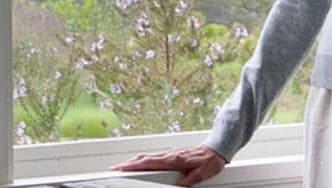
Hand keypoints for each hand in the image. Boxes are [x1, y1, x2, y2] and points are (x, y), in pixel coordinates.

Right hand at [110, 145, 227, 186]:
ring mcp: (170, 154)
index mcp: (174, 159)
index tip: (122, 168)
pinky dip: (143, 161)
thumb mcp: (201, 173)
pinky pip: (154, 158)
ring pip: (148, 157)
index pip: (150, 163)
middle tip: (114, 169)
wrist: (217, 149)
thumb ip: (189, 181)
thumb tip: (178, 187)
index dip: (135, 165)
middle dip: (128, 164)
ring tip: (122, 168)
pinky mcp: (172, 155)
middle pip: (144, 159)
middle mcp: (170, 155)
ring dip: (134, 162)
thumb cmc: (210, 160)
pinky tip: (140, 164)